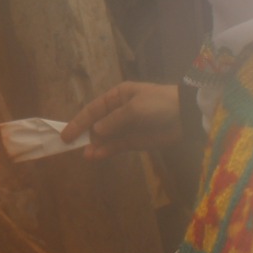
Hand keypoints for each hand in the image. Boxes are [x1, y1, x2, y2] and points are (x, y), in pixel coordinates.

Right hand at [61, 81, 181, 157]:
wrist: (187, 116)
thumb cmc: (159, 103)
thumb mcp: (134, 108)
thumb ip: (113, 121)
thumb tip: (94, 132)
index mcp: (117, 96)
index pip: (93, 109)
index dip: (78, 121)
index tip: (66, 134)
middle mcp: (119, 111)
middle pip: (96, 124)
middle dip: (84, 135)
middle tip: (70, 146)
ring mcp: (126, 127)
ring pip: (105, 138)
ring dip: (95, 146)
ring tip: (86, 155)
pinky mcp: (135, 141)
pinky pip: (117, 146)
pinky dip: (107, 151)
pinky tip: (97, 155)